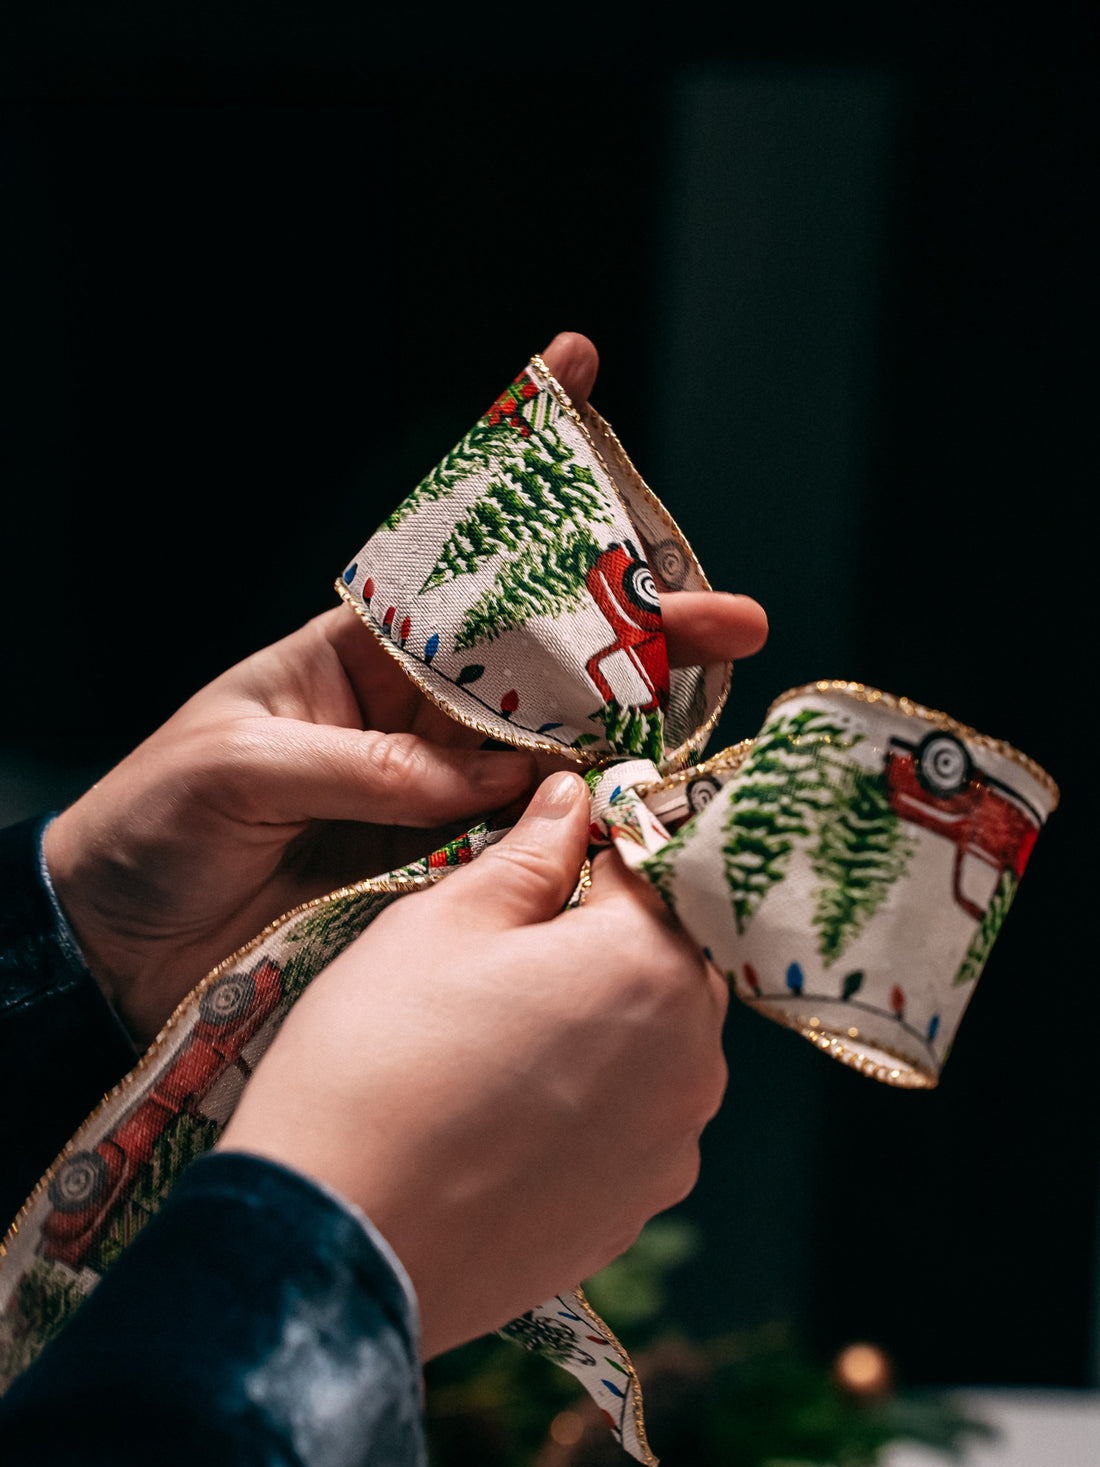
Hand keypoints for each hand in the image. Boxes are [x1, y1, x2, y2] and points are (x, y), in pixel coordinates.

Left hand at [45, 333, 766, 1045]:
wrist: (114, 942)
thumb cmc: (154, 820)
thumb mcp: (242, 763)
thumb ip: (368, 766)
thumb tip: (491, 779)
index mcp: (354, 655)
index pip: (456, 562)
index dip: (518, 478)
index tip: (575, 371)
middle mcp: (411, 718)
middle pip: (541, 665)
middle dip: (636, 632)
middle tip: (732, 620)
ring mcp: (432, 796)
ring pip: (549, 757)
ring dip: (631, 736)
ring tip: (715, 717)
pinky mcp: (437, 874)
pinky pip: (520, 847)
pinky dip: (579, 833)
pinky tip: (642, 816)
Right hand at [218, 771, 727, 1359]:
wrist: (337, 1241)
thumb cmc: (378, 1060)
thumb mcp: (440, 922)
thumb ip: (529, 854)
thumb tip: (573, 802)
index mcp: (652, 965)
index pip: (650, 869)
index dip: (593, 853)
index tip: (544, 859)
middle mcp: (692, 1059)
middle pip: (665, 964)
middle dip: (603, 945)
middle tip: (504, 957)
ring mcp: (670, 1147)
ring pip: (653, 1049)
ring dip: (600, 1028)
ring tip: (497, 1045)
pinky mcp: (634, 1213)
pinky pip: (630, 1128)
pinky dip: (588, 1108)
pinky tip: (506, 1117)